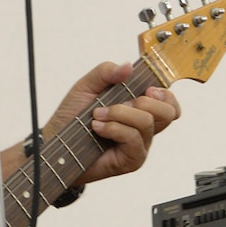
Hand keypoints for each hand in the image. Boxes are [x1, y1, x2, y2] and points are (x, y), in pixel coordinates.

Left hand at [47, 60, 179, 185]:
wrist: (56, 141)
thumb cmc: (72, 116)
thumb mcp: (87, 86)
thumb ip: (106, 72)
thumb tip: (128, 66)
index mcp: (139, 108)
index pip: (169, 102)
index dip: (165, 94)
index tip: (148, 88)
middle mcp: (144, 127)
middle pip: (169, 112)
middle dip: (145, 102)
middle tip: (121, 102)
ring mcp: (140, 144)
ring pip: (147, 122)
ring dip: (119, 113)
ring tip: (97, 115)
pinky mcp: (132, 159)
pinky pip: (133, 138)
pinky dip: (114, 128)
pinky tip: (98, 128)